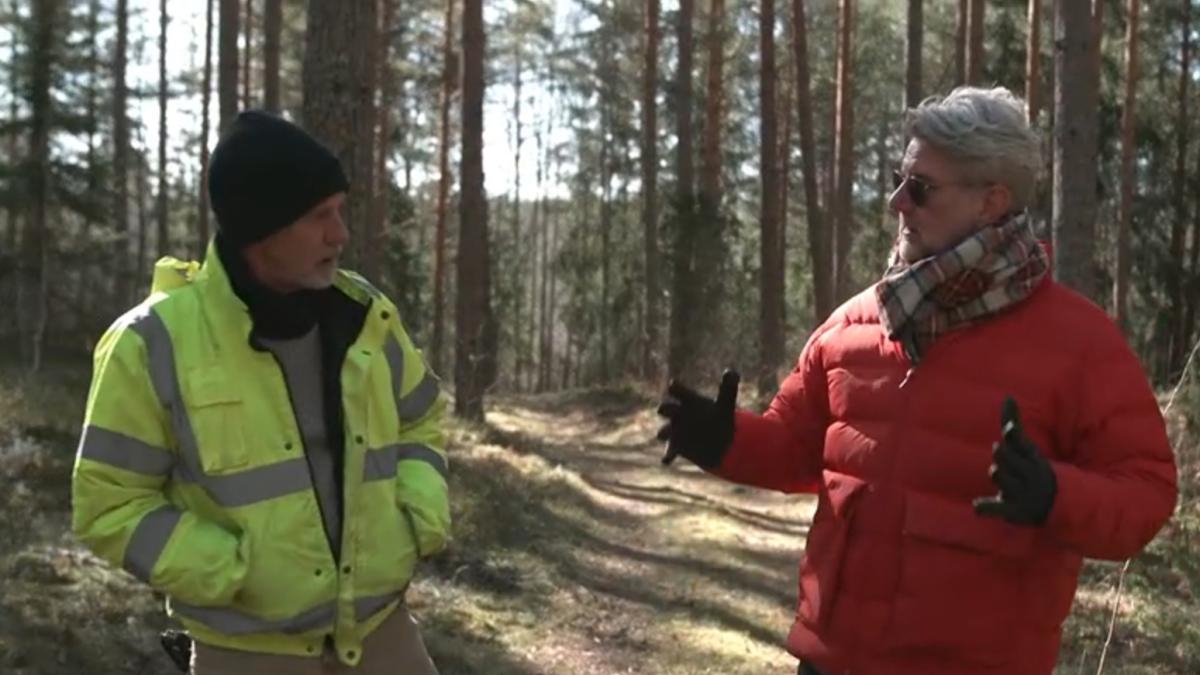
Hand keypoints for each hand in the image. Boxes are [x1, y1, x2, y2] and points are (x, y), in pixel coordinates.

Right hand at [656, 370, 739, 469]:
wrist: (718, 440)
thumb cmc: (719, 417)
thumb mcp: (725, 403)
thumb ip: (728, 388)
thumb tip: (732, 371)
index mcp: (688, 400)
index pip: (678, 391)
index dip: (675, 388)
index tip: (672, 385)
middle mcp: (678, 414)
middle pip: (666, 408)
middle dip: (666, 409)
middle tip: (663, 409)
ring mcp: (675, 430)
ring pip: (663, 431)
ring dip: (664, 432)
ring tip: (663, 434)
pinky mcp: (676, 447)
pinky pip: (669, 452)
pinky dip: (667, 456)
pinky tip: (666, 460)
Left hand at [973, 396, 1057, 525]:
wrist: (1057, 504)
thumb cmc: (1032, 468)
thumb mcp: (1026, 448)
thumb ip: (1013, 423)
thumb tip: (1008, 396)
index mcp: (1032, 457)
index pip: (1020, 442)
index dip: (1012, 436)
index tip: (1007, 431)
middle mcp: (1029, 473)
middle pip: (1002, 456)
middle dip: (1000, 455)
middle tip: (1007, 462)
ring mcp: (1022, 493)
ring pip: (996, 474)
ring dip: (996, 474)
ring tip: (1007, 482)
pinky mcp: (1014, 511)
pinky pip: (995, 508)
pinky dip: (985, 507)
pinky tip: (977, 505)